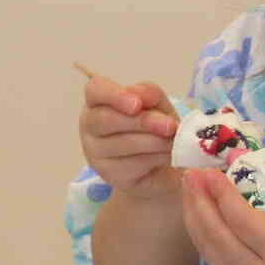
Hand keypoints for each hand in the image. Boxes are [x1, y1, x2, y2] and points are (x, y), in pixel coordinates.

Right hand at [77, 75, 180, 203]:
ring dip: (155, 141)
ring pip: (123, 143)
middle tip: (170, 126)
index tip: (137, 104)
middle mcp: (89, 126)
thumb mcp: (157, 105)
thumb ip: (149, 95)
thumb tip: (141, 95)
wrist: (160, 167)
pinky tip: (168, 155)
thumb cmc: (153, 129)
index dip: (114, 96)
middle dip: (142, 122)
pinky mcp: (109, 173)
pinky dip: (156, 158)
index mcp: (98, 101)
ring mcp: (95, 152)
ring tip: (174, 141)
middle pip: (106, 119)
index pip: (95, 90)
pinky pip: (133, 164)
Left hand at [180, 170, 264, 264]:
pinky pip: (214, 261)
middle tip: (191, 174)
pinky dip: (201, 235)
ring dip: (195, 217)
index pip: (245, 224)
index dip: (224, 197)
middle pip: (218, 237)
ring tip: (188, 188)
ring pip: (210, 250)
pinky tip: (197, 213)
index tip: (211, 172)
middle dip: (200, 203)